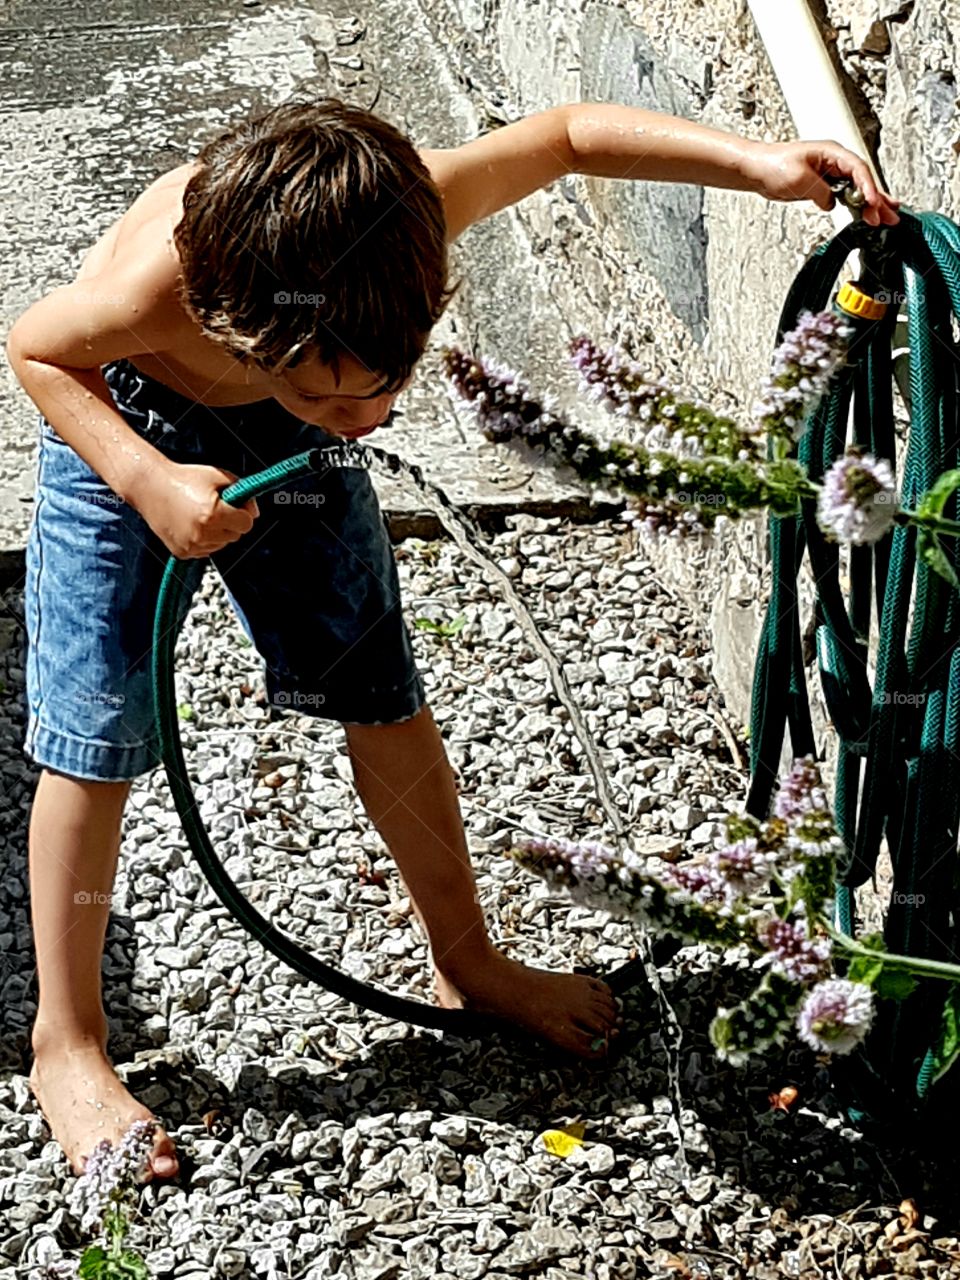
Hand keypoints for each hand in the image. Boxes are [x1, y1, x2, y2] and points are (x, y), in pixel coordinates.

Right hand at [129, 459, 259, 558]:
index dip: (243, 512)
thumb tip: (255, 513)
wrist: (150, 486)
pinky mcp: (182, 552)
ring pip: (221, 544)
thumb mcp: (217, 476)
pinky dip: (205, 539)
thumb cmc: (184, 478)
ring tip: (201, 514)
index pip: (247, 524)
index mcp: (213, 514)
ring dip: (218, 532)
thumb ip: (242, 491)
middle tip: (216, 507)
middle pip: (235, 535)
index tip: (236, 504)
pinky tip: (192, 524)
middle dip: (231, 522)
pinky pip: (206, 550)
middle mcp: (202, 533)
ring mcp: (191, 545)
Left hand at [744, 139, 900, 226]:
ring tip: (886, 216)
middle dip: (877, 198)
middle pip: (863, 180)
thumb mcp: (799, 179)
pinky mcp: (824, 186)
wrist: (757, 170)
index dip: (868, 187)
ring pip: (857, 189)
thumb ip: (820, 191)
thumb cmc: (773, 165)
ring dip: (871, 204)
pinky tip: (866, 214)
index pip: (858, 169)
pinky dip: (857, 206)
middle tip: (890, 214)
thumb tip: (833, 202)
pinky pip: (846, 196)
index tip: (873, 202)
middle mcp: (835, 162)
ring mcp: (831, 174)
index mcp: (832, 153)